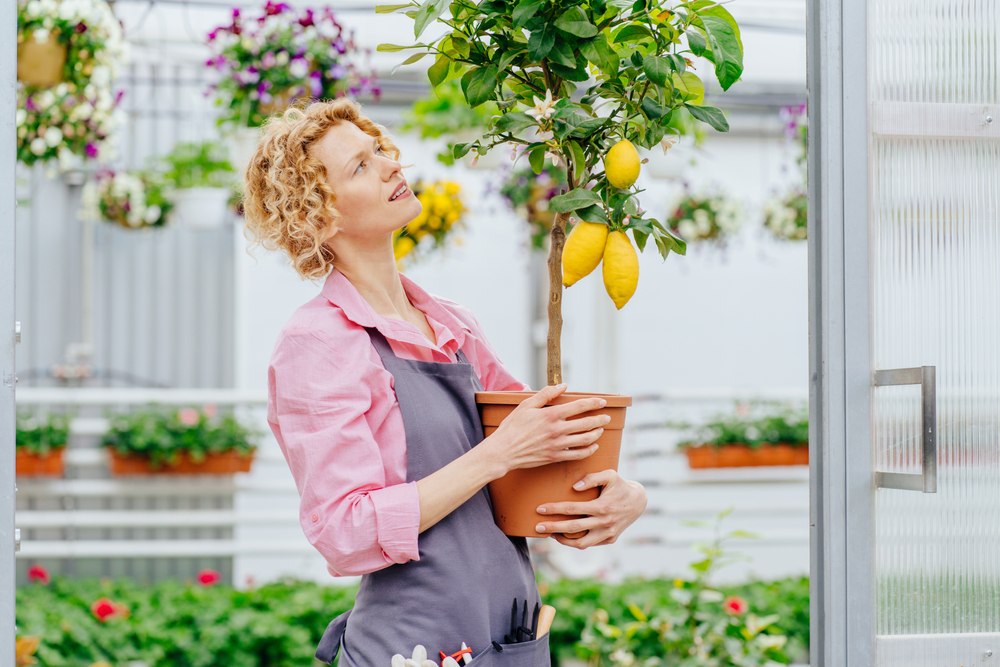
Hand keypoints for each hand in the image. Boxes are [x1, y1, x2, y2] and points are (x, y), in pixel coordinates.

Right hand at [479, 384, 610, 475]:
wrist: (503, 451)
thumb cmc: (512, 427)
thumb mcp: (526, 405)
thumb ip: (546, 394)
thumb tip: (563, 386)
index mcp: (551, 415)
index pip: (579, 407)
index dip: (594, 403)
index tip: (603, 402)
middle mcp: (557, 430)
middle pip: (587, 424)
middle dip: (600, 419)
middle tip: (606, 417)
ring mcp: (558, 445)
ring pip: (586, 440)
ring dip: (596, 434)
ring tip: (600, 430)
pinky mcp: (555, 457)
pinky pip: (578, 454)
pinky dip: (589, 450)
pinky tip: (593, 446)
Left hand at [533, 469, 646, 548]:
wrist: (638, 501)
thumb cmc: (620, 485)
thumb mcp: (610, 475)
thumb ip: (592, 478)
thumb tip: (575, 487)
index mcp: (602, 506)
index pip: (572, 509)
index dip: (555, 509)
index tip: (540, 509)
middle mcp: (604, 522)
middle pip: (573, 528)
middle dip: (553, 527)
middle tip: (538, 527)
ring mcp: (607, 533)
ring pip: (581, 543)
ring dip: (563, 540)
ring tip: (550, 534)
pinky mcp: (610, 539)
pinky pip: (590, 544)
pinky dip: (576, 542)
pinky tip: (564, 536)